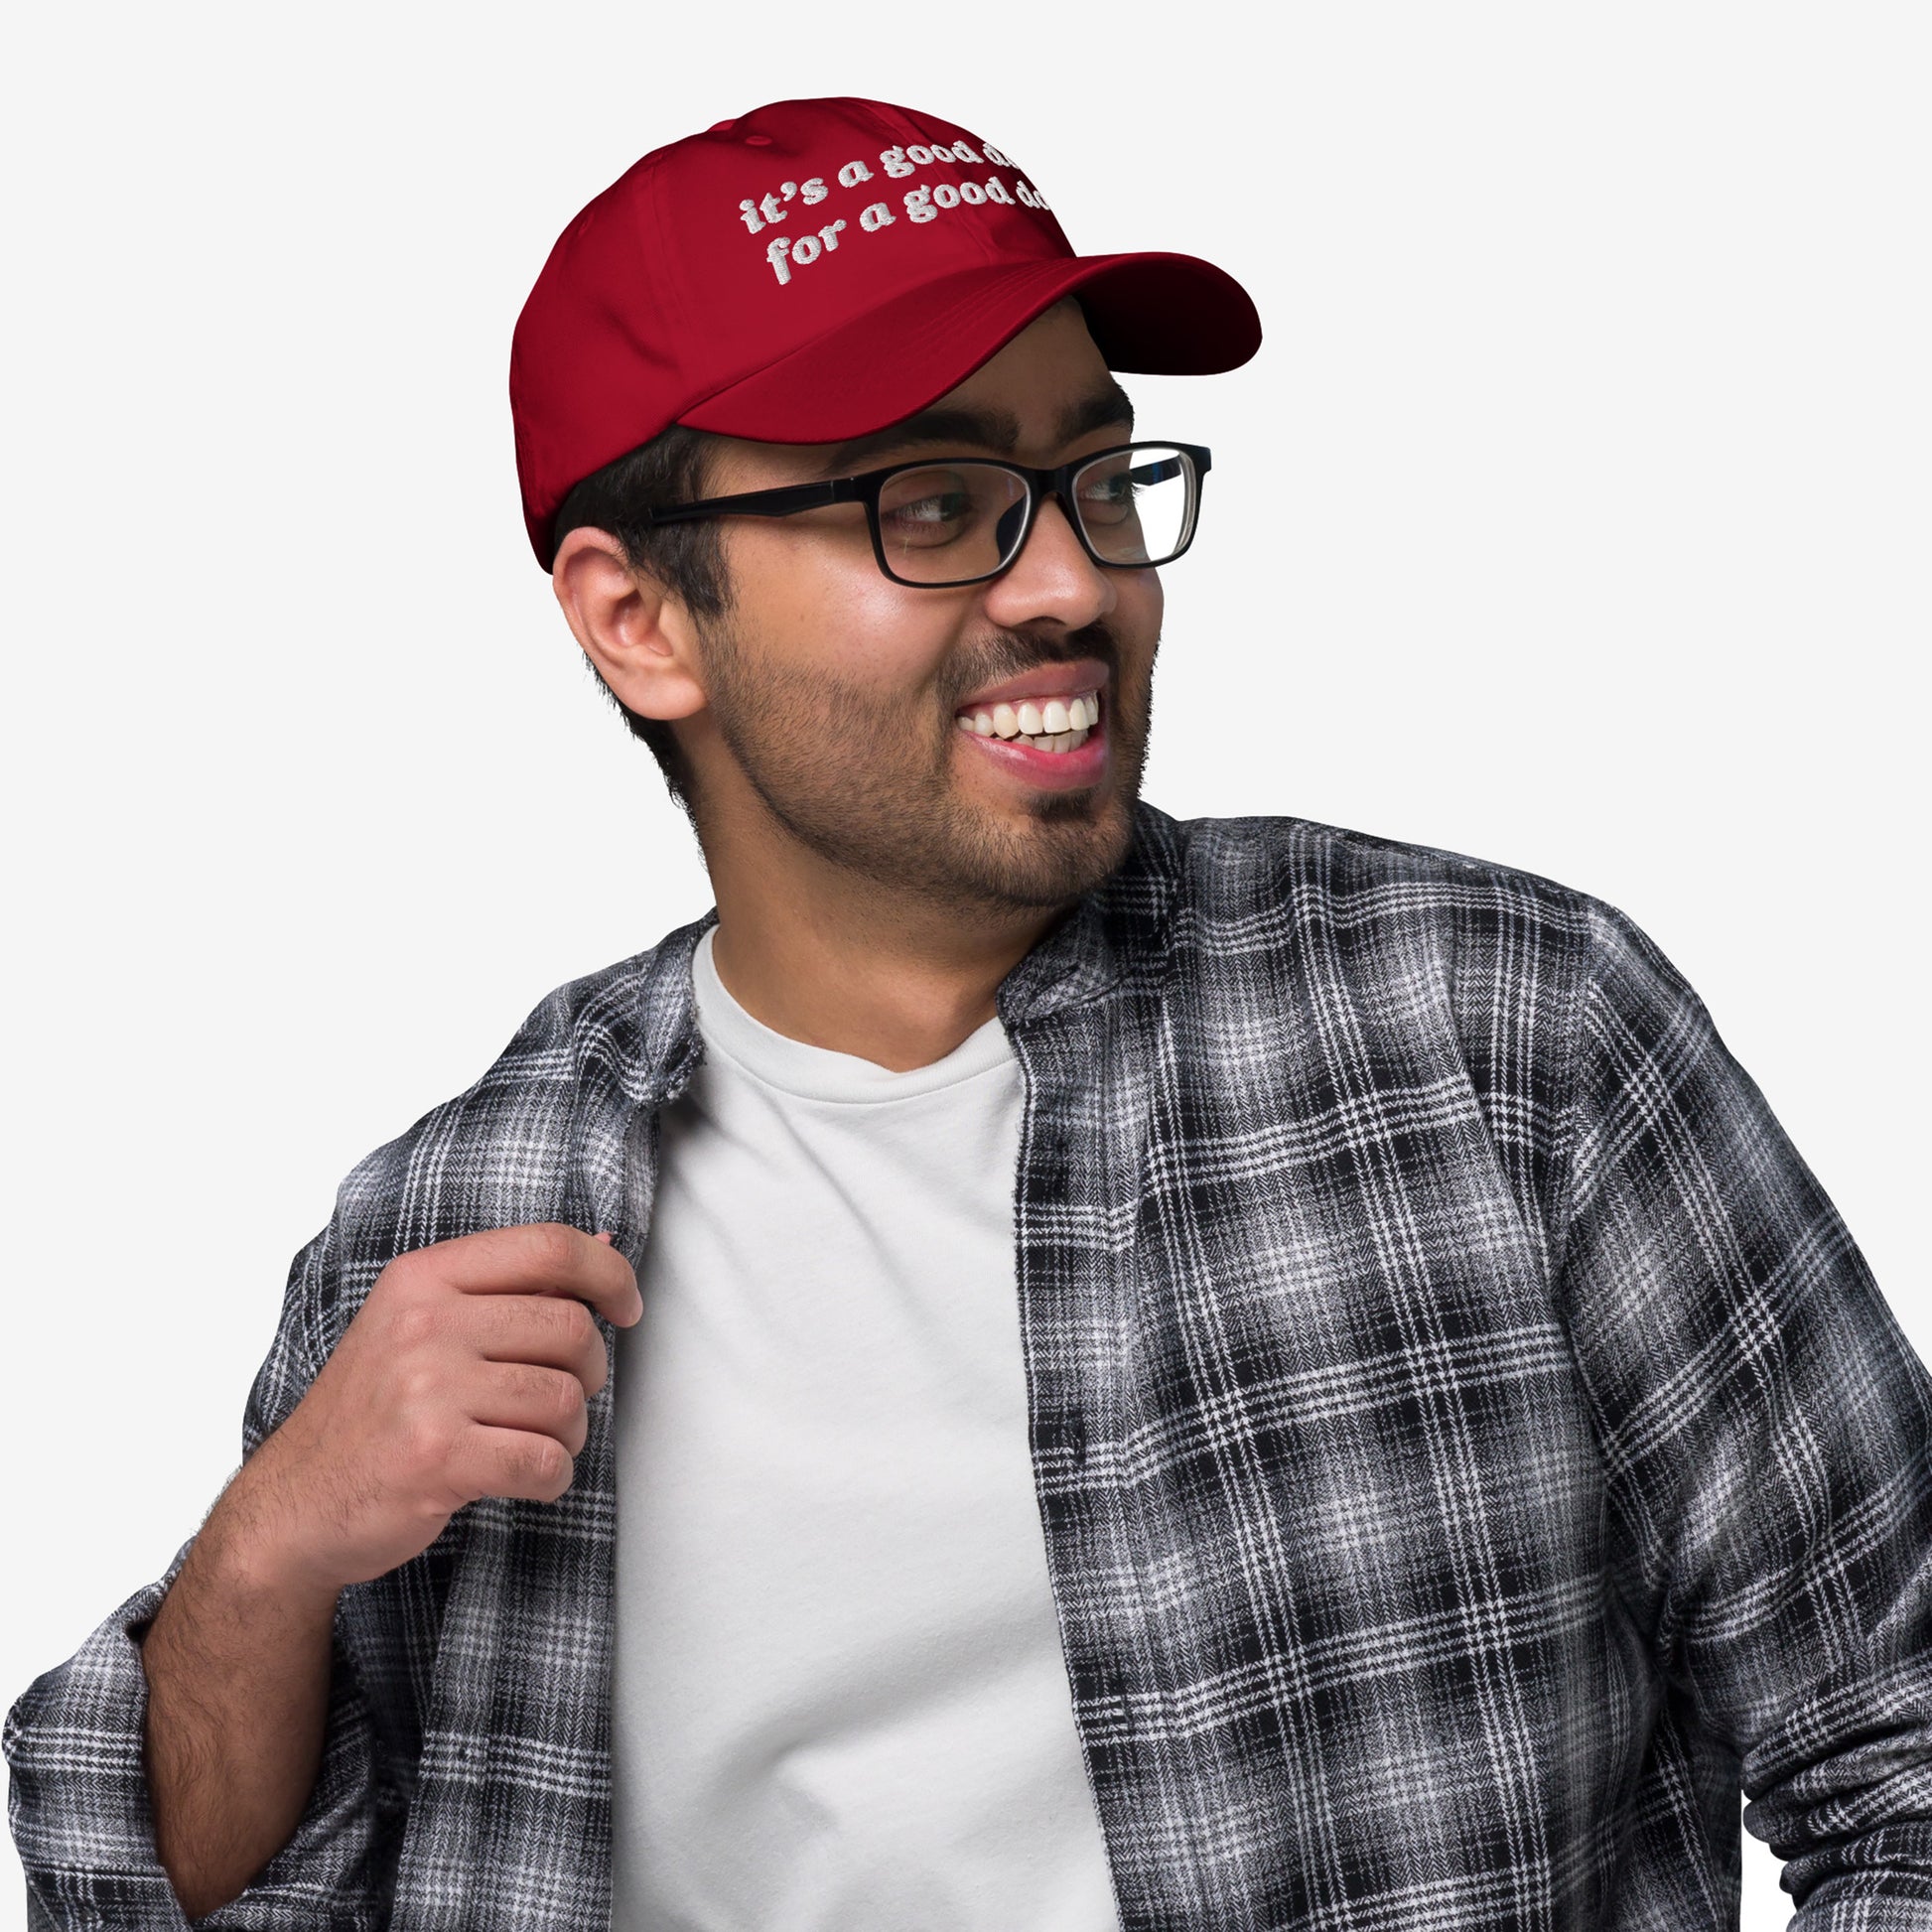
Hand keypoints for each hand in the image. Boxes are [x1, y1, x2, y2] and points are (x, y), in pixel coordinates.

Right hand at [219, 1224, 640, 1597]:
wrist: (295, 1504)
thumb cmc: (374, 1413)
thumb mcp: (421, 1324)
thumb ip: (509, 1286)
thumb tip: (606, 1240)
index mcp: (424, 1278)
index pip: (549, 1246)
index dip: (609, 1273)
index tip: (627, 1308)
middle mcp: (423, 1324)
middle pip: (570, 1328)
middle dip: (589, 1371)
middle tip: (560, 1398)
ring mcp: (426, 1390)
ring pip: (564, 1399)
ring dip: (569, 1433)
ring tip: (534, 1441)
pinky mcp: (435, 1457)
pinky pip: (545, 1460)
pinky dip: (552, 1477)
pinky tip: (525, 1477)